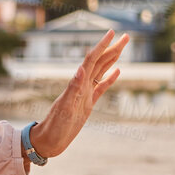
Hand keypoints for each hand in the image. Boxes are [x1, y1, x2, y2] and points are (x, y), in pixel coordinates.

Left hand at [30, 30, 127, 157]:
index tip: (112, 32)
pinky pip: (101, 87)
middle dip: (112, 49)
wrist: (48, 141)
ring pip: (101, 71)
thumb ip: (73, 89)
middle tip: (126, 36)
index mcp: (77, 84)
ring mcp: (85, 94)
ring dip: (112, 59)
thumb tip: (81, 68)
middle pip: (99, 62)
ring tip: (123, 47)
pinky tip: (117, 71)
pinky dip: (110, 78)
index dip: (102, 46)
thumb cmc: (55, 127)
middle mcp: (81, 86)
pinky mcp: (87, 104)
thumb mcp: (65, 108)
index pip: (91, 60)